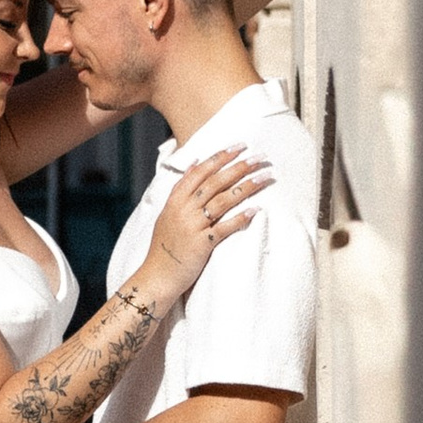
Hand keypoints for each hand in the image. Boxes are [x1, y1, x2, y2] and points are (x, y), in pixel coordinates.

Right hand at [145, 149, 270, 298]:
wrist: (157, 275)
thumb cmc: (165, 245)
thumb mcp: (168, 212)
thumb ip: (182, 187)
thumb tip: (195, 161)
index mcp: (175, 199)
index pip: (201, 171)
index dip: (221, 157)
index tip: (240, 146)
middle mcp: (184, 209)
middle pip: (216, 182)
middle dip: (240, 167)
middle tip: (260, 158)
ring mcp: (192, 226)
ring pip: (223, 200)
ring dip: (246, 187)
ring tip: (265, 178)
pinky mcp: (202, 244)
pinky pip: (224, 227)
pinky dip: (241, 218)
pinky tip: (256, 209)